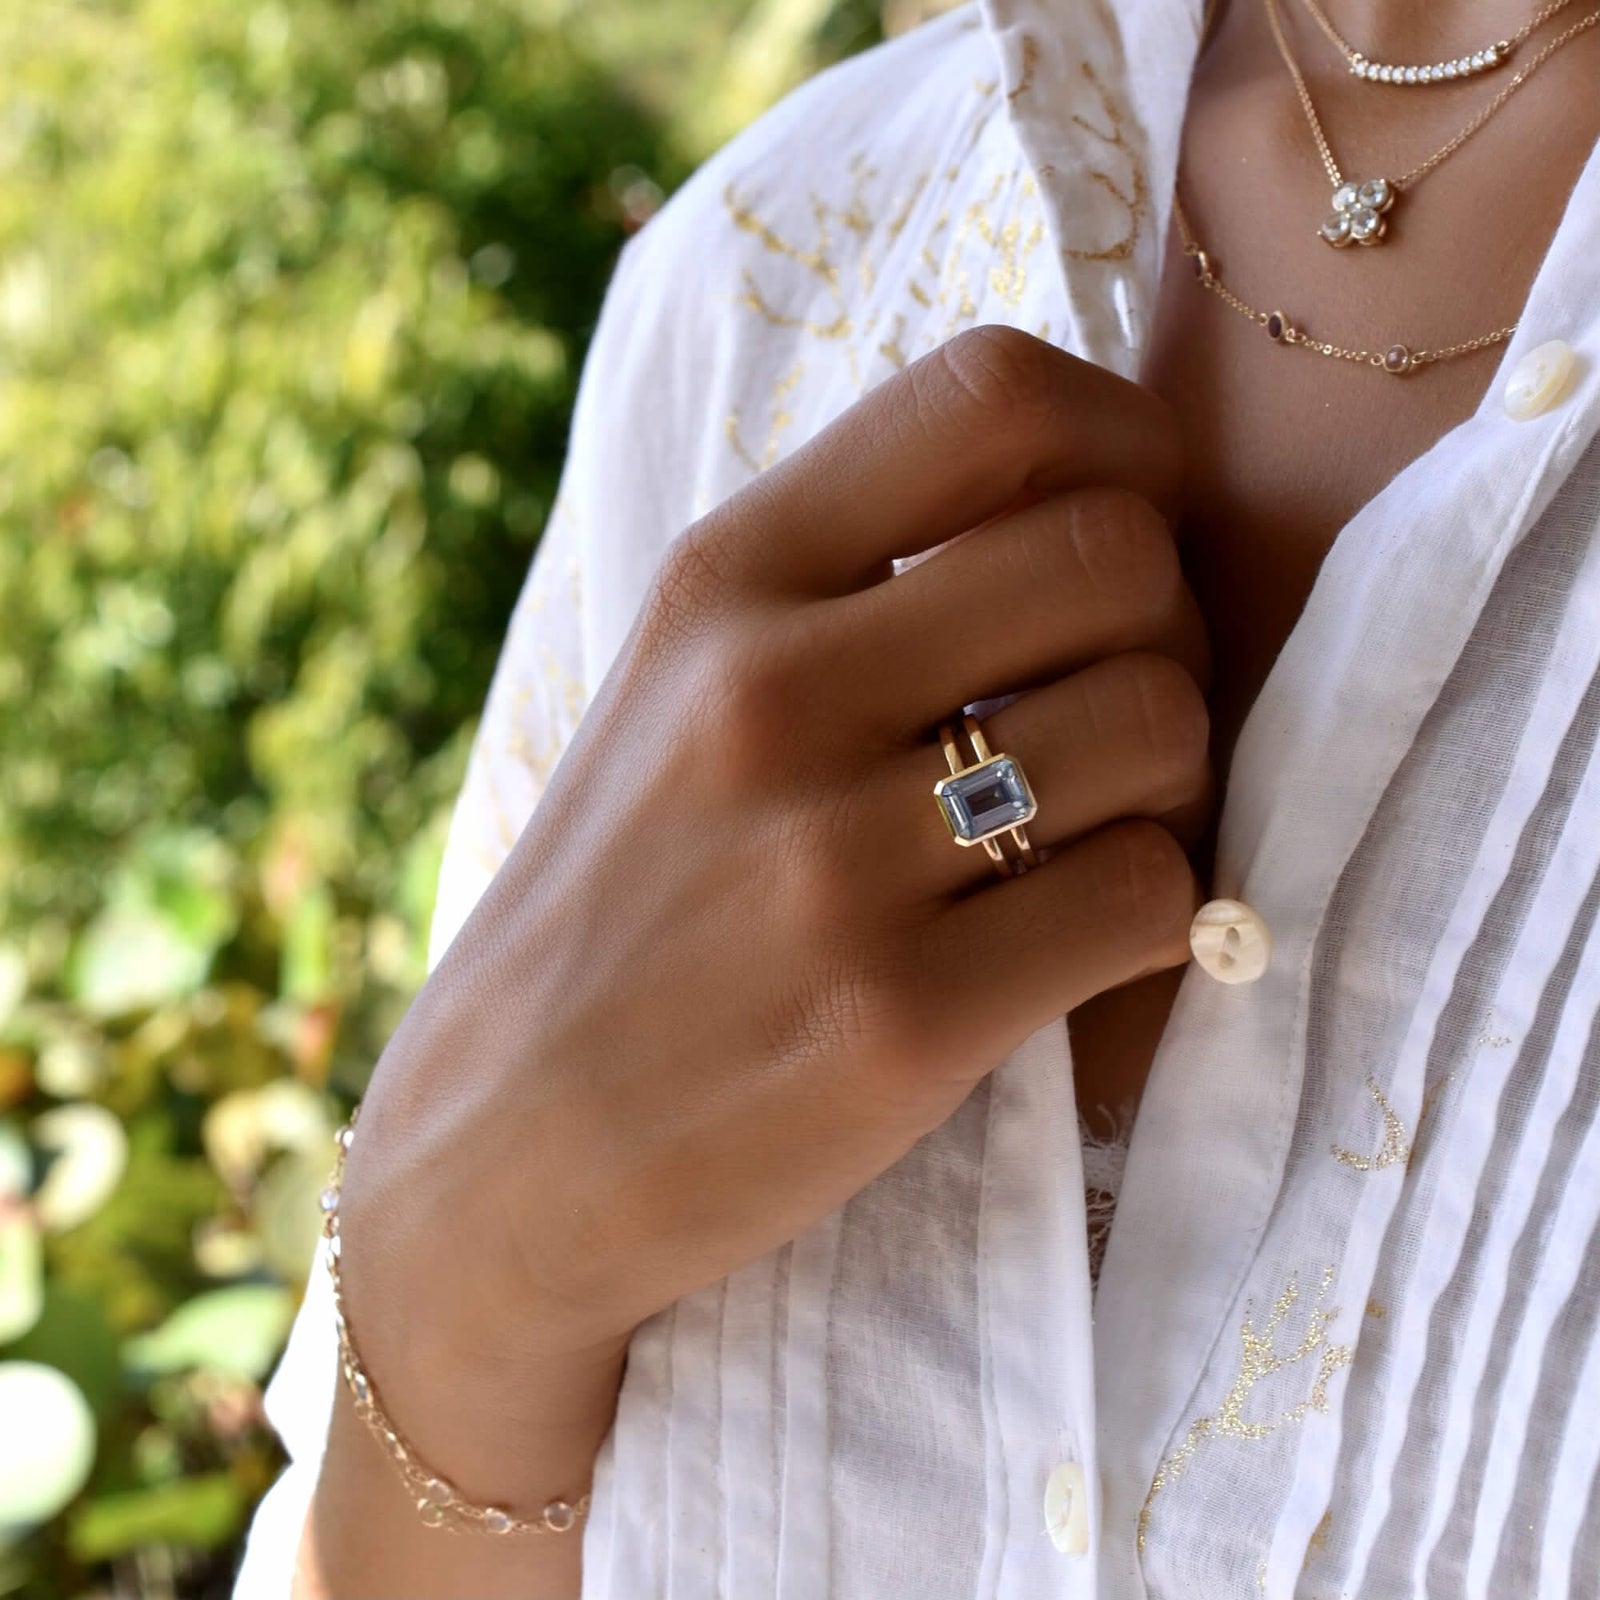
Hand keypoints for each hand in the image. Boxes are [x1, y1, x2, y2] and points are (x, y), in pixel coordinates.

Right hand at [335, 325, 1211, 1509]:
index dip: (1123, 438)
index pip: (991, 392)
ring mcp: (835, 857)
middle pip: (1119, 555)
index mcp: (721, 583)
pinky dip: (1157, 914)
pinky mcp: (902, 1017)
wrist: (497, 1152)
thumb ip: (844, 585)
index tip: (1133, 521)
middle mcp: (773, 690)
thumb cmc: (614, 909)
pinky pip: (1152, 894)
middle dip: (1167, 632)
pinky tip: (1082, 943)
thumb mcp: (672, 693)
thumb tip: (1083, 508)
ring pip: (1162, 721)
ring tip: (1095, 836)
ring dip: (1172, 783)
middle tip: (1115, 715)